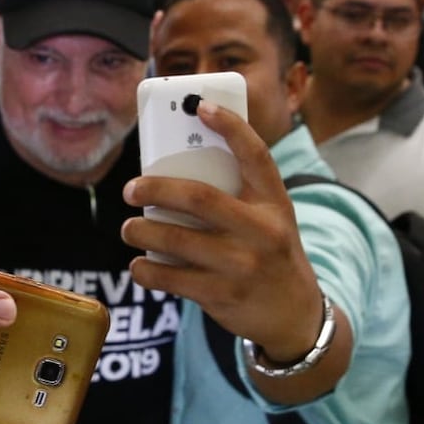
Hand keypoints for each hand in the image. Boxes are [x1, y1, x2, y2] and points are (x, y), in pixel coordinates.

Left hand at [120, 101, 321, 360]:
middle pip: (198, 197)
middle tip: (131, 189)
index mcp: (275, 203)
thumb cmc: (270, 255)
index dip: (230, 126)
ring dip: (140, 232)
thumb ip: (238, 196)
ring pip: (174, 240)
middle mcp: (262, 231)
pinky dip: (144, 270)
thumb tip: (173, 170)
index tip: (201, 106)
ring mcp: (242, 265)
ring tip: (129, 229)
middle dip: (154, 189)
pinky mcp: (222, 295)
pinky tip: (138, 265)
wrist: (294, 316)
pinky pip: (169, 278)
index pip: (256, 155)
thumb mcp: (271, 220)